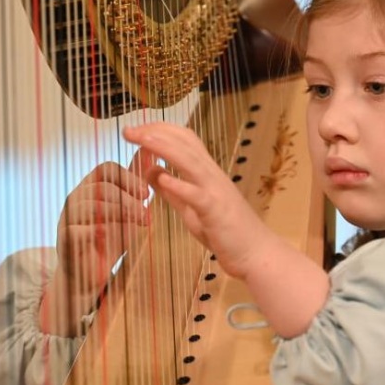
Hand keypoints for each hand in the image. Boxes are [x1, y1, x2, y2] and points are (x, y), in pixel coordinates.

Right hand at [39, 155, 149, 334]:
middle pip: (102, 186)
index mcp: (92, 186)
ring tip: (139, 224)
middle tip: (146, 214)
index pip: (107, 168)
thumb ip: (137, 184)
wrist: (91, 273)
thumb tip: (152, 152)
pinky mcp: (64, 239)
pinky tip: (110, 234)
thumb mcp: (129, 210)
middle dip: (129, 199)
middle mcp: (77, 197)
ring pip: (90, 204)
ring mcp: (68, 217)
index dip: (129, 178)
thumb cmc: (111, 238)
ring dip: (119, 213)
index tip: (146, 194)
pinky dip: (96, 230)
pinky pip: (76, 229)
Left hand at [123, 122, 329, 338]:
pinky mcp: (216, 211)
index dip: (159, 130)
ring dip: (164, 148)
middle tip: (128, 130)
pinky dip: (179, 185)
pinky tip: (161, 179)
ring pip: (190, 161)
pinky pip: (196, 195)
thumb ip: (172, 192)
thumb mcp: (191, 209)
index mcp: (206, 173)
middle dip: (155, 132)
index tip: (136, 130)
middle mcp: (212, 175)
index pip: (184, 140)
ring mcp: (215, 191)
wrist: (256, 254)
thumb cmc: (226, 233)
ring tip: (142, 140)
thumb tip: (151, 171)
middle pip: (185, 143)